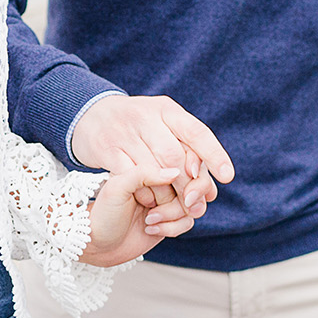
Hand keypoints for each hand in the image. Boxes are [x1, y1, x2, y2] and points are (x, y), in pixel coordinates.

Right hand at [70, 94, 232, 229]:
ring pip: (154, 169)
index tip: (228, 176)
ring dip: (166, 194)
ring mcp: (124, 132)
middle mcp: (146, 117)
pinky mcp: (106, 148)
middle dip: (188, 185)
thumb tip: (211, 193)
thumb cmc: (137, 127)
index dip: (214, 154)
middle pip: (175, 156)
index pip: (196, 131)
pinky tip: (148, 201)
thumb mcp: (162, 126)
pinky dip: (143, 192)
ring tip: (173, 207)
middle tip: (194, 205)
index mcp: (166, 109)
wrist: (89, 115)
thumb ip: (187, 152)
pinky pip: (131, 176)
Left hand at [80, 164, 196, 266]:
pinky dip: (172, 227)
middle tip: (183, 201)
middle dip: (192, 193)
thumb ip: (143, 174)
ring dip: (175, 214)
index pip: (182, 156)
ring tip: (150, 219)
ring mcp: (168, 200)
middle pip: (197, 179)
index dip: (192, 166)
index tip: (189, 175)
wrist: (98, 243)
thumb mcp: (117, 187)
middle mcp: (161, 181)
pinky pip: (187, 222)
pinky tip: (150, 229)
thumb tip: (175, 171)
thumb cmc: (103, 213)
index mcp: (149, 165)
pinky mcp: (171, 220)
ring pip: (194, 203)